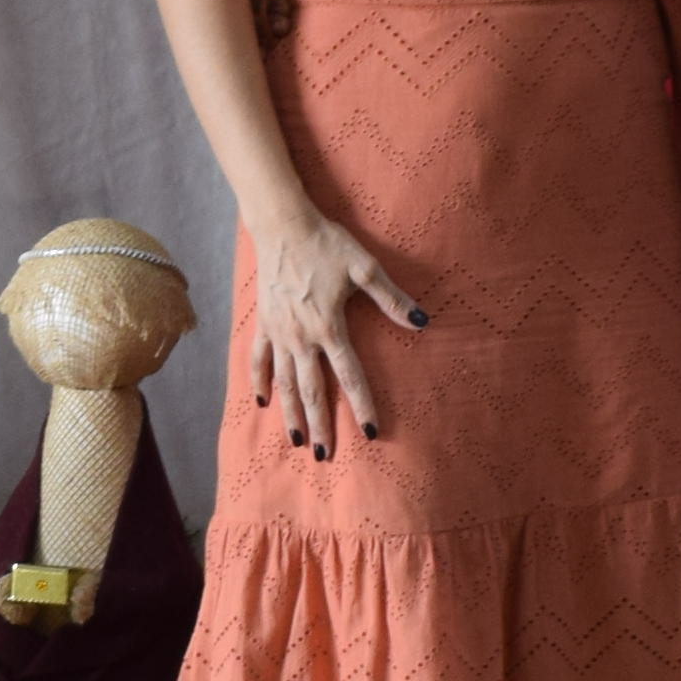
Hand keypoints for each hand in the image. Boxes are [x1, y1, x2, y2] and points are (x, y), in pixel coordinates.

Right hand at [249, 201, 425, 455]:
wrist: (282, 225)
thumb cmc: (326, 243)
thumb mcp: (365, 267)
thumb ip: (391, 298)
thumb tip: (422, 321)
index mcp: (329, 327)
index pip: (349, 376)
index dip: (362, 406)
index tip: (371, 433)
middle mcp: (301, 337)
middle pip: (312, 390)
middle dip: (321, 425)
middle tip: (326, 455)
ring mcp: (279, 332)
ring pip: (284, 383)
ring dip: (291, 414)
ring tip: (297, 441)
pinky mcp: (264, 323)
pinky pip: (259, 359)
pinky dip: (259, 381)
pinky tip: (261, 402)